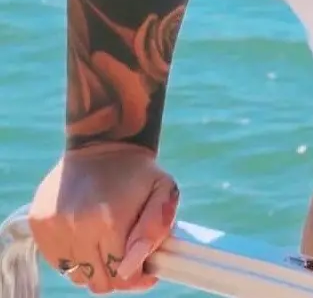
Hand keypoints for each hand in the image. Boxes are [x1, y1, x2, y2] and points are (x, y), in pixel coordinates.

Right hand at [28, 147, 179, 293]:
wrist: (102, 141)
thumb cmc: (138, 171)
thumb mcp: (163, 191)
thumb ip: (155, 231)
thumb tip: (132, 268)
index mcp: (110, 221)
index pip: (120, 276)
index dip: (137, 277)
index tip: (146, 270)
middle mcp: (77, 226)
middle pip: (97, 281)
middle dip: (116, 273)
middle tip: (126, 254)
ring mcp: (54, 225)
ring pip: (77, 275)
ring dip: (94, 266)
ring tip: (107, 242)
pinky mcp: (39, 222)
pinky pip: (59, 261)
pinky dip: (74, 257)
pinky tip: (87, 235)